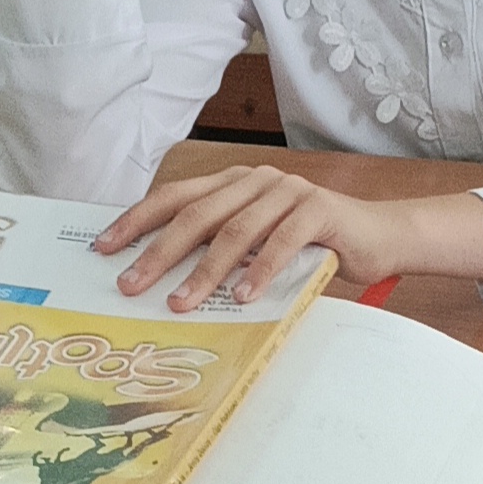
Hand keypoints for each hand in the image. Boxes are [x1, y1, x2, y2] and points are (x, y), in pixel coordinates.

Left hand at [96, 167, 401, 310]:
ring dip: (205, 270)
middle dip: (159, 251)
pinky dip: (260, 269)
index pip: (175, 196)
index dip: (137, 220)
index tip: (103, 248)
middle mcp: (256, 180)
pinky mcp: (319, 209)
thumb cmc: (311, 247)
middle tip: (130, 284)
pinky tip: (244, 297)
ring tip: (182, 302)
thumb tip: (162, 283)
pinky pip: (283, 240)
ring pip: (236, 229)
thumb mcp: (257, 246)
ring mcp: (289, 191)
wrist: (379, 237)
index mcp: (234, 184)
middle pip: (197, 213)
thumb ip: (220, 250)